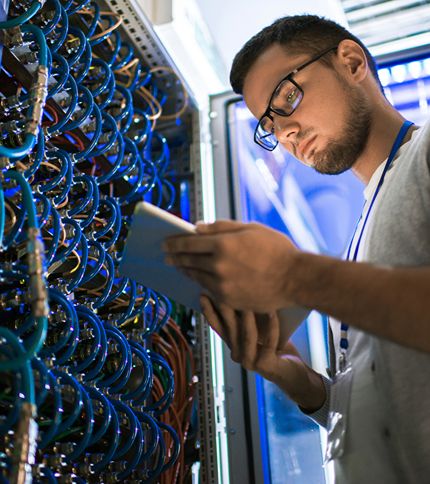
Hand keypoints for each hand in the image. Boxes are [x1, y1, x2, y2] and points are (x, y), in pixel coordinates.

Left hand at [163, 220, 298, 311]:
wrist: (295, 278)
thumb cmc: (276, 249)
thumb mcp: (250, 229)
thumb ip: (221, 227)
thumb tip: (197, 227)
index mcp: (222, 244)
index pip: (188, 243)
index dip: (174, 242)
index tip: (165, 243)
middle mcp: (218, 266)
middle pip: (188, 261)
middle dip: (175, 257)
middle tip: (166, 256)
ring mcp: (223, 285)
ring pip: (196, 277)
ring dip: (185, 270)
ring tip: (180, 266)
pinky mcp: (229, 300)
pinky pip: (208, 290)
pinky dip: (201, 283)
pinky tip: (198, 279)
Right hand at [201, 295, 325, 410]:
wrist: (294, 375)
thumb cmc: (277, 349)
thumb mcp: (260, 331)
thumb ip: (250, 319)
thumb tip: (244, 292)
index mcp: (234, 345)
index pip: (217, 327)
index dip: (210, 311)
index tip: (204, 294)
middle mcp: (237, 355)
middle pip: (230, 329)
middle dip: (227, 308)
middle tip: (225, 290)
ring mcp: (250, 362)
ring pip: (247, 335)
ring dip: (249, 316)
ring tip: (251, 298)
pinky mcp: (265, 365)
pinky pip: (268, 342)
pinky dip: (272, 327)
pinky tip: (273, 313)